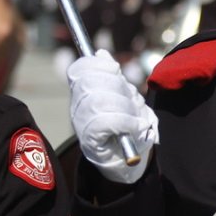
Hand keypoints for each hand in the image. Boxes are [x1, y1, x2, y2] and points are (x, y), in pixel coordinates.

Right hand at [68, 49, 157, 183]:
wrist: (127, 162)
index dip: (97, 64)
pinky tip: (137, 127)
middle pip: (91, 84)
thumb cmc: (127, 127)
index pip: (79, 71)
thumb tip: (100, 53)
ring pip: (100, 102)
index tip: (115, 68)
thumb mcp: (124, 97)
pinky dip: (127, 122)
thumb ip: (112, 77)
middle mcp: (77, 108)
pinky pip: (106, 122)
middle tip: (135, 99)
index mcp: (83, 94)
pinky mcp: (90, 141)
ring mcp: (81, 125)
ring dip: (127, 106)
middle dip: (119, 86)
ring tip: (138, 117)